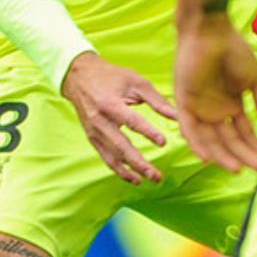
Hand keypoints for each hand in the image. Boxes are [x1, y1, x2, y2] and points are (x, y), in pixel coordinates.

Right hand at [60, 52, 180, 184]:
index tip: (163, 142)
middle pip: (121, 146)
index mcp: (109, 104)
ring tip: (149, 179)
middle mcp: (99, 121)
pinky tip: (134, 178)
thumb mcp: (134, 81)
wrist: (78, 77)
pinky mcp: (92, 138)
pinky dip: (120, 170)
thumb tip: (177, 115)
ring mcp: (94, 132)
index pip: (131, 121)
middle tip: (157, 175)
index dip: (147, 132)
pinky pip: (106, 158)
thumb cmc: (109, 76)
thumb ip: (156, 99)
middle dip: (139, 163)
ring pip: (113, 157)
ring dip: (131, 171)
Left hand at [174, 16, 256, 173]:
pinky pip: (188, 127)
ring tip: (236, 170)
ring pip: (210, 139)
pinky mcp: (183, 101)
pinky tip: (208, 158)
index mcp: (231, 104)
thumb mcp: (254, 79)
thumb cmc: (233, 49)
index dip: (255, 148)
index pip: (244, 133)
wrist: (211, 30)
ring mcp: (199, 106)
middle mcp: (214, 109)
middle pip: (228, 140)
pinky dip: (197, 143)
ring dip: (222, 155)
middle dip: (242, 156)